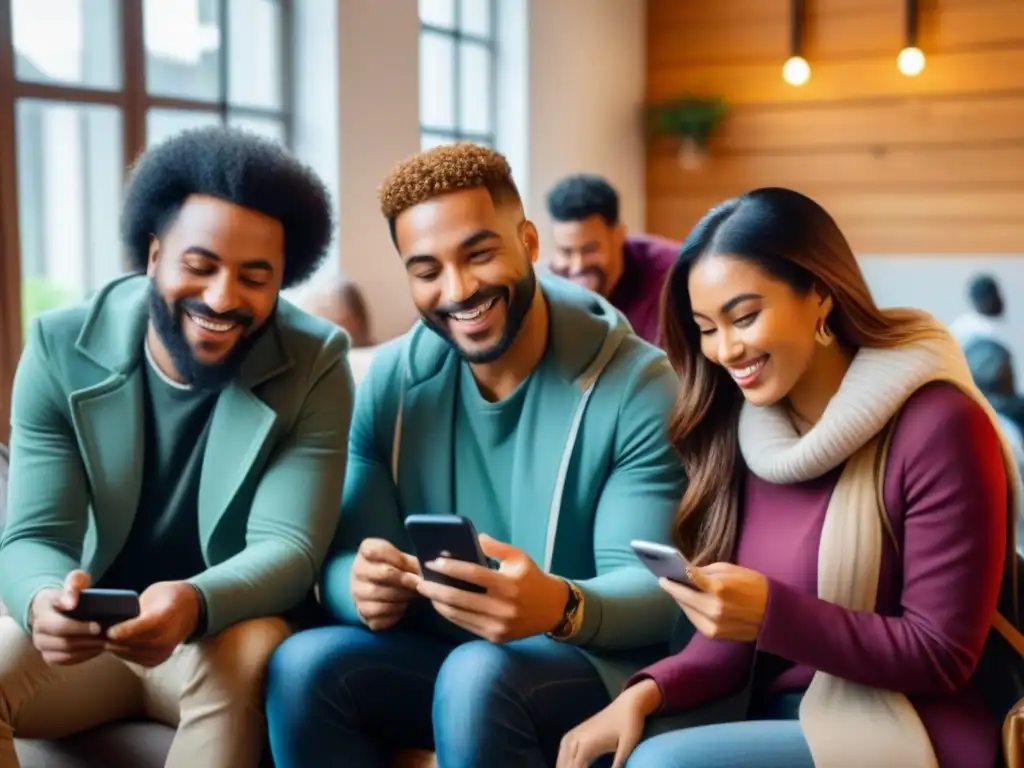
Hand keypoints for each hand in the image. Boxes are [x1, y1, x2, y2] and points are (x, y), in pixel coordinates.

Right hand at [29, 570, 106, 665]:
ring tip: (110, 643)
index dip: (78, 628)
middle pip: (64, 643)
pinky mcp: (51, 655)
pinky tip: (102, 648)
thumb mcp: (76, 580)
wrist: (62, 605)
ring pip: (67, 654)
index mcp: (42, 611)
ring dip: (90, 650)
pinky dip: (86, 656)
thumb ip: (73, 585)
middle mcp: (38, 631)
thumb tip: (70, 604)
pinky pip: (68, 660)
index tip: (98, 626)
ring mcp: (42, 646)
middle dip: (89, 641)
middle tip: (110, 637)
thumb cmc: (72, 591)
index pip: (58, 625)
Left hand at [105, 581, 200, 666]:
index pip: (146, 626)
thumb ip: (134, 607)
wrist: (190, 610)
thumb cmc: (167, 597)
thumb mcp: (153, 594)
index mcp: (168, 615)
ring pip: (129, 653)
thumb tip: (108, 618)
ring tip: (97, 638)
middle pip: (134, 642)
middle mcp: (167, 637)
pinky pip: (132, 658)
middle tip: (92, 633)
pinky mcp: (157, 661)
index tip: (108, 630)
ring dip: (113, 646)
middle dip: (111, 639)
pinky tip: (112, 643)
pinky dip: (120, 651)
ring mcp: (163, 651)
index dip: (126, 630)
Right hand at [350, 538, 420, 630]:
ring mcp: (357, 593)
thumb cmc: (391, 568)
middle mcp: (357, 570)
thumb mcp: (399, 559)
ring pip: (380, 595)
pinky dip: (394, 612)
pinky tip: (401, 607)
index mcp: (366, 551)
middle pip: (383, 573)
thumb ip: (410, 562)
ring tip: (412, 595)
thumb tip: (425, 571)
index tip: (413, 565)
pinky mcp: (362, 613)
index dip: (399, 558)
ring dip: (401, 596)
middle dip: (405, 579)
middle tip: (418, 583)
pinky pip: (379, 615)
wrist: (372, 588)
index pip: (377, 550)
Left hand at [406, 534, 567, 643]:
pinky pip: (465, 625)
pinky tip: (442, 604)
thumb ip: (495, 546)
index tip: (433, 562)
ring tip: (426, 592)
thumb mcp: (518, 557)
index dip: (451, 567)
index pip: (473, 574)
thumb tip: (471, 538)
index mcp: (508, 584)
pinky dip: (450, 614)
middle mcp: (502, 607)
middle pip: (459, 598)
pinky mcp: (495, 637)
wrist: (553, 609)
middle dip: (435, 589)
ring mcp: (498, 625)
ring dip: (439, 603)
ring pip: (458, 614)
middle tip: (419, 581)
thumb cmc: (531, 578)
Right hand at [557, 678, 660, 767]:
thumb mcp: (628, 746)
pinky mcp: (578, 730)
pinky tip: (565, 763)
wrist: (628, 704)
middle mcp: (577, 738)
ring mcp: (576, 732)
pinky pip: (564, 747)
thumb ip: (619, 763)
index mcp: (588, 744)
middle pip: (566, 763)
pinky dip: (563, 758)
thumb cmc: (630, 724)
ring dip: (563, 765)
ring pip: (562, 756)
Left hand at [660, 562, 768, 641]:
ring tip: (674, 591)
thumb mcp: (731, 570)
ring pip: (687, 610)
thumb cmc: (753, 585)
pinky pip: (695, 621)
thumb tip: (687, 572)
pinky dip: (690, 611)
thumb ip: (707, 571)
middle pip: (684, 597)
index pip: (690, 579)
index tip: (664, 573)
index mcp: (719, 587)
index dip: (675, 576)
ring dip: (680, 600)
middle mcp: (714, 607)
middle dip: (672, 589)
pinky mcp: (715, 634)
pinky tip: (688, 603)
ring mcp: (714, 623)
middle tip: (664, 581)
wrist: (774, 612)